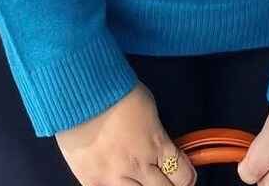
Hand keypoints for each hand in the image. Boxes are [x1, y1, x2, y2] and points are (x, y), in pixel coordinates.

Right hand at [55, 80, 197, 185]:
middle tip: (163, 177)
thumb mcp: (149, 110)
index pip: (184, 177)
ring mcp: (114, 178)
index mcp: (157, 145)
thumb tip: (161, 147)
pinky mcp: (91, 182)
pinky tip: (117, 180)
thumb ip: (156, 134)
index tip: (183, 173)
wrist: (81, 92)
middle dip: (168, 185)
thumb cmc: (117, 92)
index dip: (186, 176)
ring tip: (139, 178)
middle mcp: (139, 166)